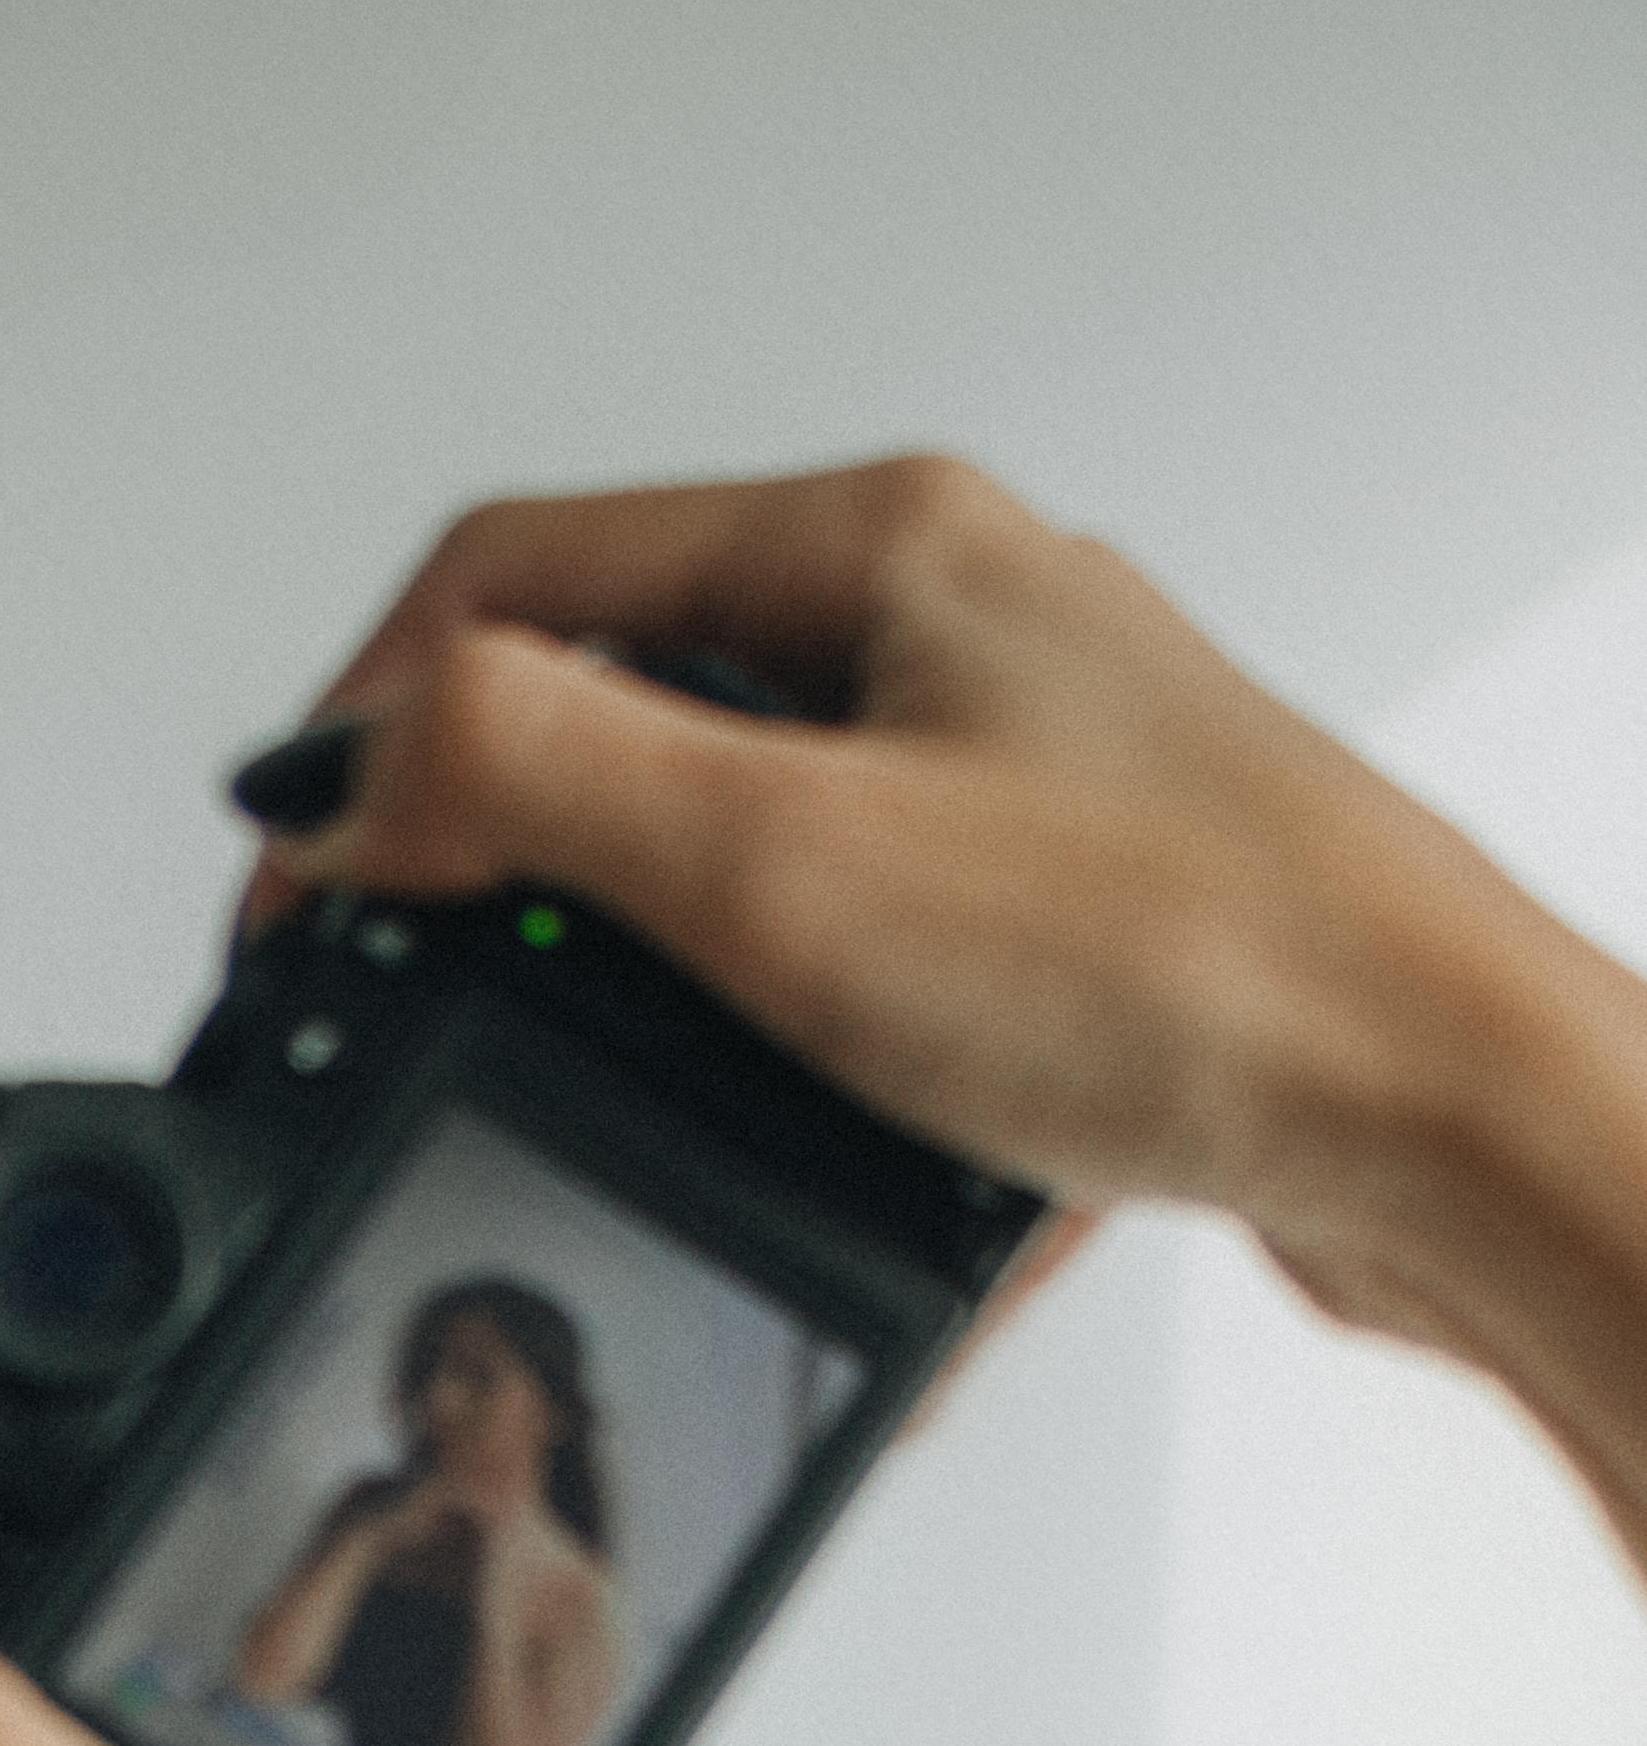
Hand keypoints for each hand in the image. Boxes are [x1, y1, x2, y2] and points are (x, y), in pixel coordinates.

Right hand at [237, 450, 1571, 1345]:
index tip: (296, 890)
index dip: (363, 725)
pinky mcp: (1070, 945)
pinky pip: (858, 1017)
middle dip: (502, 884)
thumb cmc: (1196, 966)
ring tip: (627, 1106)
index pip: (516, 574)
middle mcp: (953, 636)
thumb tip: (342, 767)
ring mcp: (1016, 791)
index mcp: (877, 548)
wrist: (1448, 1122)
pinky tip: (814, 1196)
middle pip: (620, 724)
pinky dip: (800, 1110)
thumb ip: (526, 782)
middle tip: (420, 1013)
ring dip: (655, 1011)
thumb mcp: (780, 859)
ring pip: (737, 882)